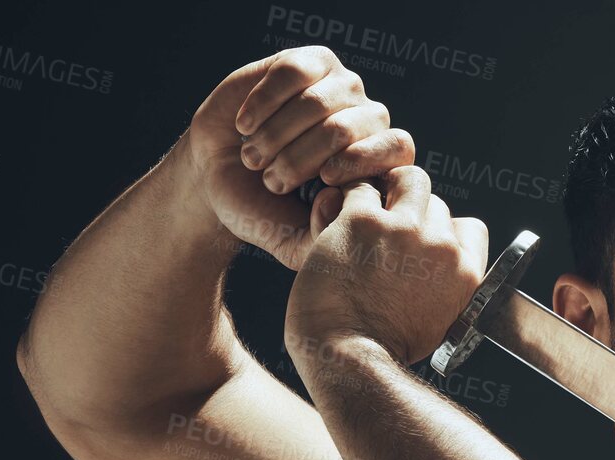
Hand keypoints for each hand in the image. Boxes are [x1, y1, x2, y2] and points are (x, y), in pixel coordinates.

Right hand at [178, 45, 413, 269]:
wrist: (216, 177)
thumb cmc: (261, 210)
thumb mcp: (293, 240)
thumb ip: (323, 237)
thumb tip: (339, 200)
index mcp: (378, 163)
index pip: (398, 149)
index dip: (363, 161)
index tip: (324, 181)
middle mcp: (366, 120)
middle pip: (351, 127)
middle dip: (302, 158)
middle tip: (271, 181)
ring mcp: (340, 87)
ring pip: (320, 101)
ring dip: (277, 135)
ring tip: (254, 158)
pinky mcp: (307, 63)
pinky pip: (293, 72)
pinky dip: (263, 103)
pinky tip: (245, 126)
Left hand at [285, 167, 488, 367]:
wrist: (348, 356)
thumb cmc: (383, 348)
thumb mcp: (438, 324)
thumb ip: (445, 287)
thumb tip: (434, 265)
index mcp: (466, 275)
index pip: (470, 228)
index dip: (446, 230)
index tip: (423, 243)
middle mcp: (441, 248)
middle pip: (436, 203)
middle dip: (412, 212)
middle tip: (385, 232)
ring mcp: (404, 230)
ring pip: (407, 180)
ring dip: (386, 191)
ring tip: (365, 213)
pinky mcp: (363, 221)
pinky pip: (359, 187)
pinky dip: (345, 198)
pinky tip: (336, 220)